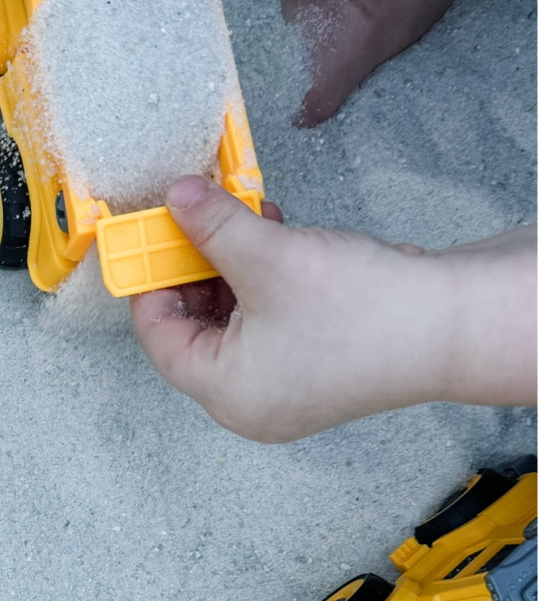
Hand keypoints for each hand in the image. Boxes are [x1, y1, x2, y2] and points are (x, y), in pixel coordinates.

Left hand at [130, 179, 537, 441]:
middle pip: (195, 331)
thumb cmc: (361, 310)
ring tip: (245, 220)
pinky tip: (277, 238)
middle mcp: (249, 403)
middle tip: (197, 221)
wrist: (448, 325)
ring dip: (233, 268)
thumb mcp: (268, 256)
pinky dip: (264, 283)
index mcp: (226, 393)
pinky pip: (269, 324)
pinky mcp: (315, 369)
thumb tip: (175, 197)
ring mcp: (285, 390)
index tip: (153, 236)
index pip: (160, 338)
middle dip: (197, 269)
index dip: (152, 281)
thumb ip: (212, 226)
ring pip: (234, 323)